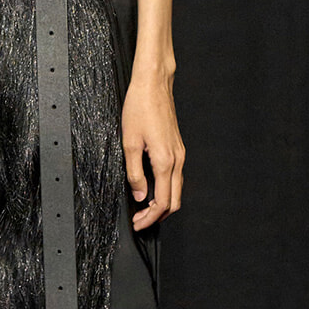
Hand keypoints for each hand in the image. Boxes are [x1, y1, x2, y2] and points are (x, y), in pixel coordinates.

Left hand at [121, 66, 184, 230]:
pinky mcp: (177, 147)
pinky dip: (165, 189)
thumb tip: (139, 195)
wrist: (154, 84)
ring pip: (176, 189)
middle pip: (174, 200)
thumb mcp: (129, 143)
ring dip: (162, 203)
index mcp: (165, 161)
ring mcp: (180, 153)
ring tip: (143, 208)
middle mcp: (177, 159)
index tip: (138, 224)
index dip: (150, 217)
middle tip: (140, 221)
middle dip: (158, 215)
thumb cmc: (140, 107)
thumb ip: (134, 173)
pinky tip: (150, 189)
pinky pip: (175, 177)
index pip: (163, 202)